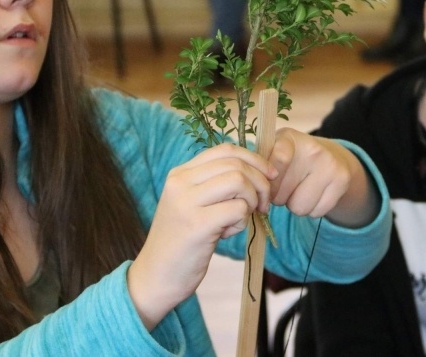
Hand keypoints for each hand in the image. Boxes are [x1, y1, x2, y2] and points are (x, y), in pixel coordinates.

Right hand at [127, 143, 277, 329]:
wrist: (156, 276)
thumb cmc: (181, 241)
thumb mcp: (192, 204)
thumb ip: (214, 185)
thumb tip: (257, 170)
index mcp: (180, 173)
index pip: (225, 150)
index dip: (254, 159)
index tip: (269, 176)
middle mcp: (180, 182)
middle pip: (236, 164)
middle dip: (261, 182)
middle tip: (263, 204)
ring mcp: (187, 202)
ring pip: (239, 181)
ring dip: (252, 200)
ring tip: (243, 218)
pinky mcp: (197, 225)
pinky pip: (237, 209)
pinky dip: (242, 220)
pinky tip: (228, 232)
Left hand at [267, 128, 379, 227]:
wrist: (329, 156)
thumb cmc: (290, 159)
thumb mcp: (272, 154)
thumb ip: (260, 170)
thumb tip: (259, 197)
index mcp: (288, 138)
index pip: (278, 160)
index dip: (267, 181)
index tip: (267, 183)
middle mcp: (312, 148)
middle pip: (280, 195)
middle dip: (278, 197)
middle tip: (285, 186)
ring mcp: (330, 164)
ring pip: (299, 208)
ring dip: (295, 205)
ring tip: (299, 189)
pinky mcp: (342, 180)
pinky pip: (316, 213)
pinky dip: (312, 209)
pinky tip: (314, 193)